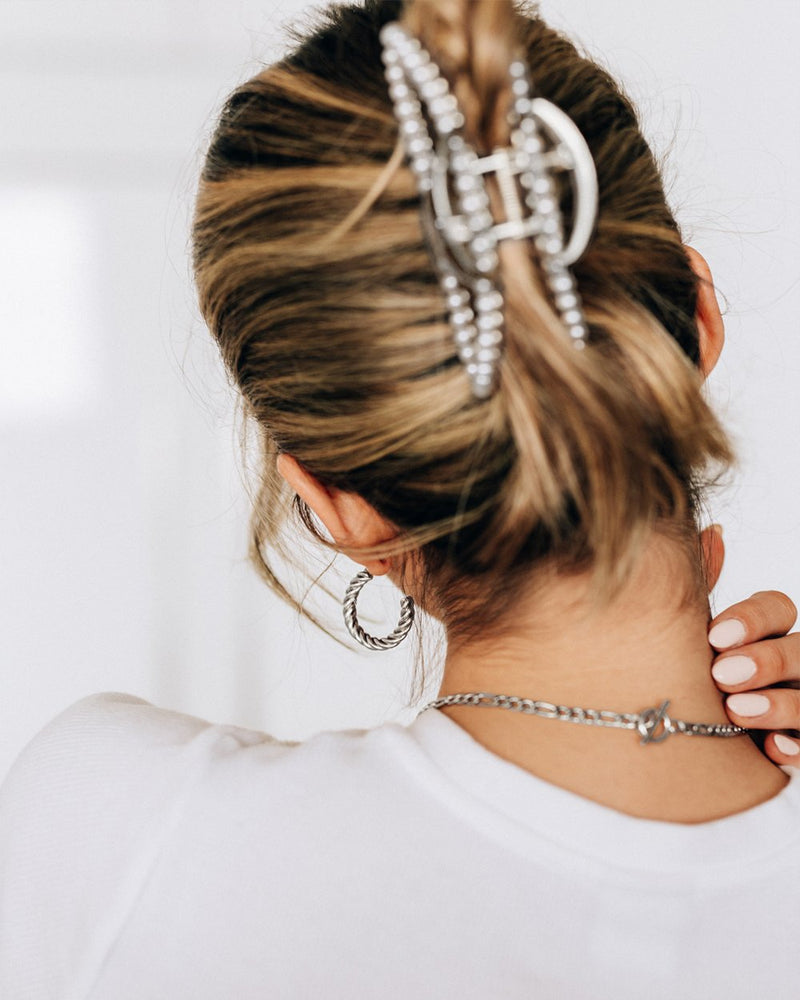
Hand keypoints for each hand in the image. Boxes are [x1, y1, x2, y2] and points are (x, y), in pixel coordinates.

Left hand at [700, 525, 799, 764]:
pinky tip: (775, 750)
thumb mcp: (685, 640)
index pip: (778, 608)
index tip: (714, 637)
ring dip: (781, 704)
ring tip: (737, 711)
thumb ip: (698, 592)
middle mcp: (791, 666)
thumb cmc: (681, 682)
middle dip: (766, 660)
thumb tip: (714, 533)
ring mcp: (799, 704)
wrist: (667, 741)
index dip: (753, 619)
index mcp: (762, 634)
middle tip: (723, 675)